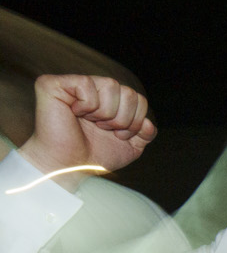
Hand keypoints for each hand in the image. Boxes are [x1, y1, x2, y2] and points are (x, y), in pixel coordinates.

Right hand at [20, 75, 155, 184]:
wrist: (69, 168)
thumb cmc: (94, 157)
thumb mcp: (129, 147)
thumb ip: (145, 133)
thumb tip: (148, 123)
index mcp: (109, 101)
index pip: (138, 99)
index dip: (135, 120)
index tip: (118, 135)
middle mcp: (93, 89)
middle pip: (129, 92)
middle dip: (122, 119)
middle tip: (103, 129)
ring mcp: (73, 84)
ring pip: (111, 84)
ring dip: (106, 113)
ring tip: (91, 122)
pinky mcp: (53, 84)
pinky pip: (86, 84)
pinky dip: (87, 105)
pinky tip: (74, 113)